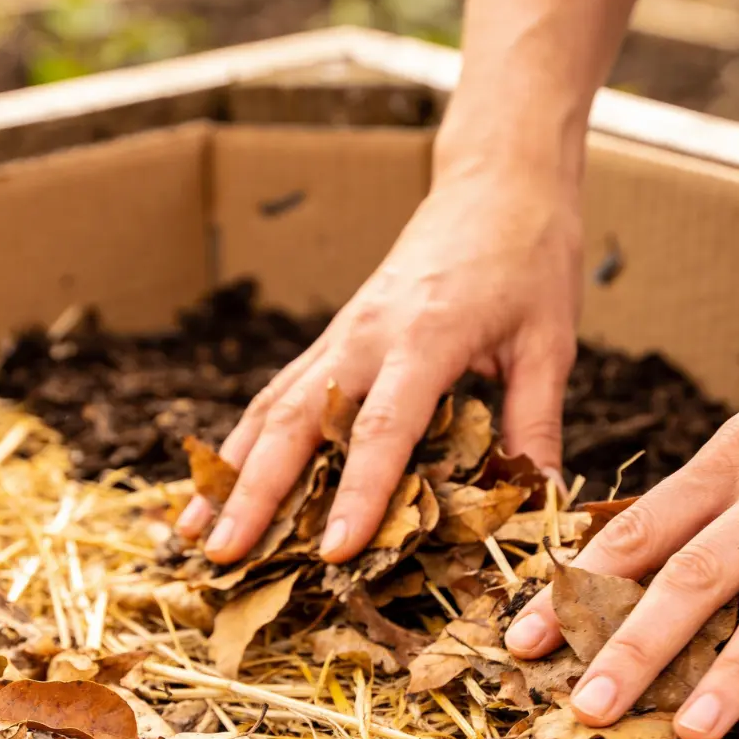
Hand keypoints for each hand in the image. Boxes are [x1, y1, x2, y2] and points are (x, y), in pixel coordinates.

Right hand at [177, 168, 581, 564]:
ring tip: (189, 532)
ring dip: (228, 472)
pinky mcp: (334, 336)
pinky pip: (278, 393)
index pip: (382, 429)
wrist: (497, 182)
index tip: (332, 553)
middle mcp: (366, 336)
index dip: (356, 494)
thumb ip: (536, 423)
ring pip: (269, 408)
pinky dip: (242, 441)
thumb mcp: (550, 343)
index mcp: (426, 337)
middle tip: (221, 556)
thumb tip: (541, 499)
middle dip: (254, 494)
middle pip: (294, 421)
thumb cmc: (530, 257)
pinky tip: (217, 483)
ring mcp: (341, 334)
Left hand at [502, 264, 738, 738]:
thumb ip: (730, 473)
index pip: (641, 530)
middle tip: (585, 709)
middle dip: (632, 647)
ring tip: (691, 734)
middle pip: (694, 573)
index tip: (523, 640)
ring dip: (736, 672)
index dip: (577, 589)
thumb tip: (672, 529)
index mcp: (737, 454)